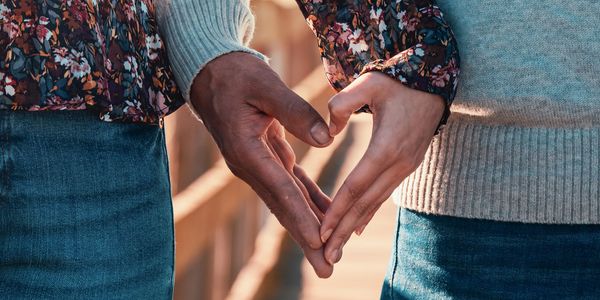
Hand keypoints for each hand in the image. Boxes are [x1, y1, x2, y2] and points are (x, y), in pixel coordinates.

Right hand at [189, 52, 333, 277]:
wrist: (211, 74)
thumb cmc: (236, 75)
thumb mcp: (265, 86)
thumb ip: (295, 111)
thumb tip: (326, 140)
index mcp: (246, 151)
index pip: (281, 189)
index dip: (302, 217)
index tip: (319, 242)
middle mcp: (248, 166)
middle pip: (283, 207)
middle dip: (306, 238)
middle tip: (326, 267)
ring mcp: (256, 165)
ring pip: (287, 201)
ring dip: (308, 226)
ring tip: (327, 253)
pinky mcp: (264, 158)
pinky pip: (290, 184)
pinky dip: (308, 200)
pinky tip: (325, 214)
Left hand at [320, 72, 443, 264]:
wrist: (433, 80)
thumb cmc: (396, 80)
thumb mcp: (367, 83)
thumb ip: (342, 104)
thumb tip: (327, 133)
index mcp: (386, 147)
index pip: (356, 186)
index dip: (337, 210)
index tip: (321, 230)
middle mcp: (398, 163)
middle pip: (366, 204)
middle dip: (344, 230)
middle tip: (327, 256)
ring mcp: (406, 166)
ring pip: (376, 203)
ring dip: (355, 226)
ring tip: (338, 248)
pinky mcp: (407, 164)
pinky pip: (385, 194)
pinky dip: (369, 212)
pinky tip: (357, 227)